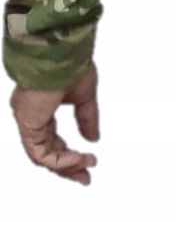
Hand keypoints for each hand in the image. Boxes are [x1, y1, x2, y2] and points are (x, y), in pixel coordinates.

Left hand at [9, 62, 99, 185]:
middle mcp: (32, 117)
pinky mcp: (28, 124)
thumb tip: (93, 139)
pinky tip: (77, 158)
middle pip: (47, 153)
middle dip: (68, 167)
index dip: (69, 155)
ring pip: (43, 156)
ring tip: (86, 164)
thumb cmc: (71, 64)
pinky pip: (40, 154)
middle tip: (86, 177)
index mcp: (41, 108)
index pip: (52, 141)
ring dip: (66, 165)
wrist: (62, 51)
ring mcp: (28, 121)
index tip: (89, 161)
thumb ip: (87, 118)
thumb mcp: (84, 95)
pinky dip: (59, 160)